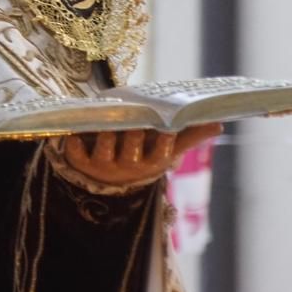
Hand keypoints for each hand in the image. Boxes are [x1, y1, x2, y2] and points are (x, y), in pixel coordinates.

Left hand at [58, 123, 220, 187]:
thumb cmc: (143, 155)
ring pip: (105, 147)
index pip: (161, 150)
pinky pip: (76, 153)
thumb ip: (189, 136)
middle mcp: (129, 167)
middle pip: (132, 146)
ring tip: (106, 120)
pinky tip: (74, 133)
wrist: (109, 177)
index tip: (166, 123)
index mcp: (152, 163)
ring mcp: (104, 165)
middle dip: (133, 131)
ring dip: (105, 133)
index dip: (163, 136)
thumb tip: (218, 125)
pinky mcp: (81, 162)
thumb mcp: (165, 150)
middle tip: (133, 114)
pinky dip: (74, 144)